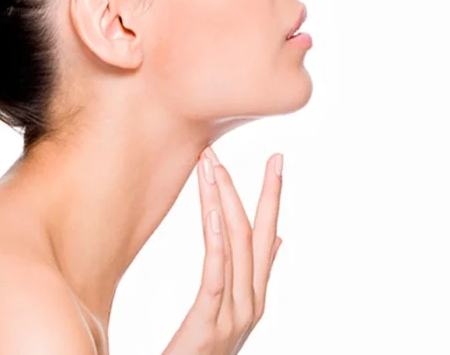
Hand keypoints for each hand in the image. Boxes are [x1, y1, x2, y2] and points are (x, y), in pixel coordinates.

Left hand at [161, 146, 282, 354]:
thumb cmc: (206, 346)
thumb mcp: (235, 306)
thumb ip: (256, 273)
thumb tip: (278, 239)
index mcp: (255, 292)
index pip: (266, 233)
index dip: (271, 196)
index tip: (275, 161)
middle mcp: (251, 300)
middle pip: (252, 234)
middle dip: (248, 189)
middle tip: (234, 150)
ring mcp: (234, 313)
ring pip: (235, 247)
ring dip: (223, 202)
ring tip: (213, 167)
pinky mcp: (209, 323)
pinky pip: (215, 277)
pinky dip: (216, 242)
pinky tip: (211, 213)